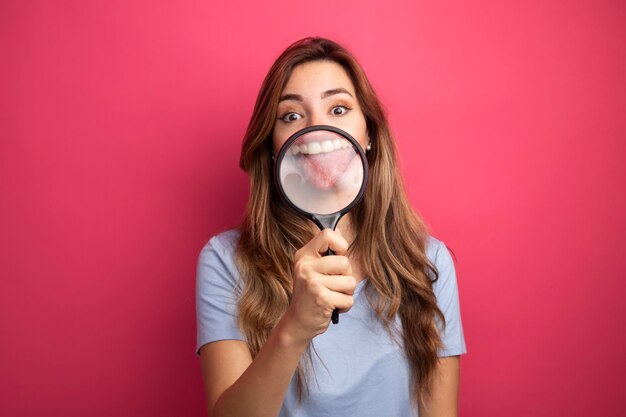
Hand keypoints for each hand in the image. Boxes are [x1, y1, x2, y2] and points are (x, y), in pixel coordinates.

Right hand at [284, 229, 356, 343]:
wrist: (298, 322)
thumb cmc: (310, 294)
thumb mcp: (313, 269)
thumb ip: (326, 252)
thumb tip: (340, 231)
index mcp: (304, 256)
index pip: (328, 234)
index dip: (341, 246)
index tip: (337, 259)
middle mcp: (305, 266)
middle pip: (345, 262)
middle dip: (346, 277)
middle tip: (333, 286)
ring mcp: (312, 282)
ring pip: (350, 282)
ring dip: (346, 293)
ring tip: (332, 296)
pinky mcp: (321, 298)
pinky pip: (349, 299)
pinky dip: (344, 306)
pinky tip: (331, 307)